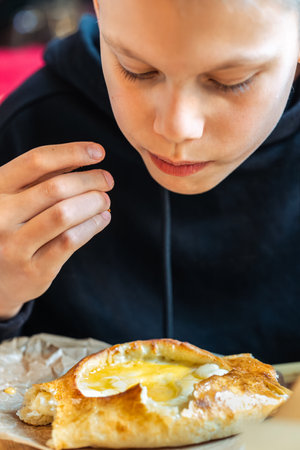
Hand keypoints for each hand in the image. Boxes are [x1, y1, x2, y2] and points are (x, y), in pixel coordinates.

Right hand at [0, 142, 112, 318]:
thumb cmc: (8, 230)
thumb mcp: (13, 200)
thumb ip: (40, 179)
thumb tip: (83, 157)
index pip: (36, 161)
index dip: (72, 153)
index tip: (99, 152)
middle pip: (55, 188)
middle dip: (90, 180)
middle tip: (107, 181)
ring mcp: (14, 246)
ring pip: (64, 214)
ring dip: (93, 203)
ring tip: (105, 200)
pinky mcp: (32, 270)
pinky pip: (70, 241)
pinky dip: (92, 226)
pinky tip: (101, 219)